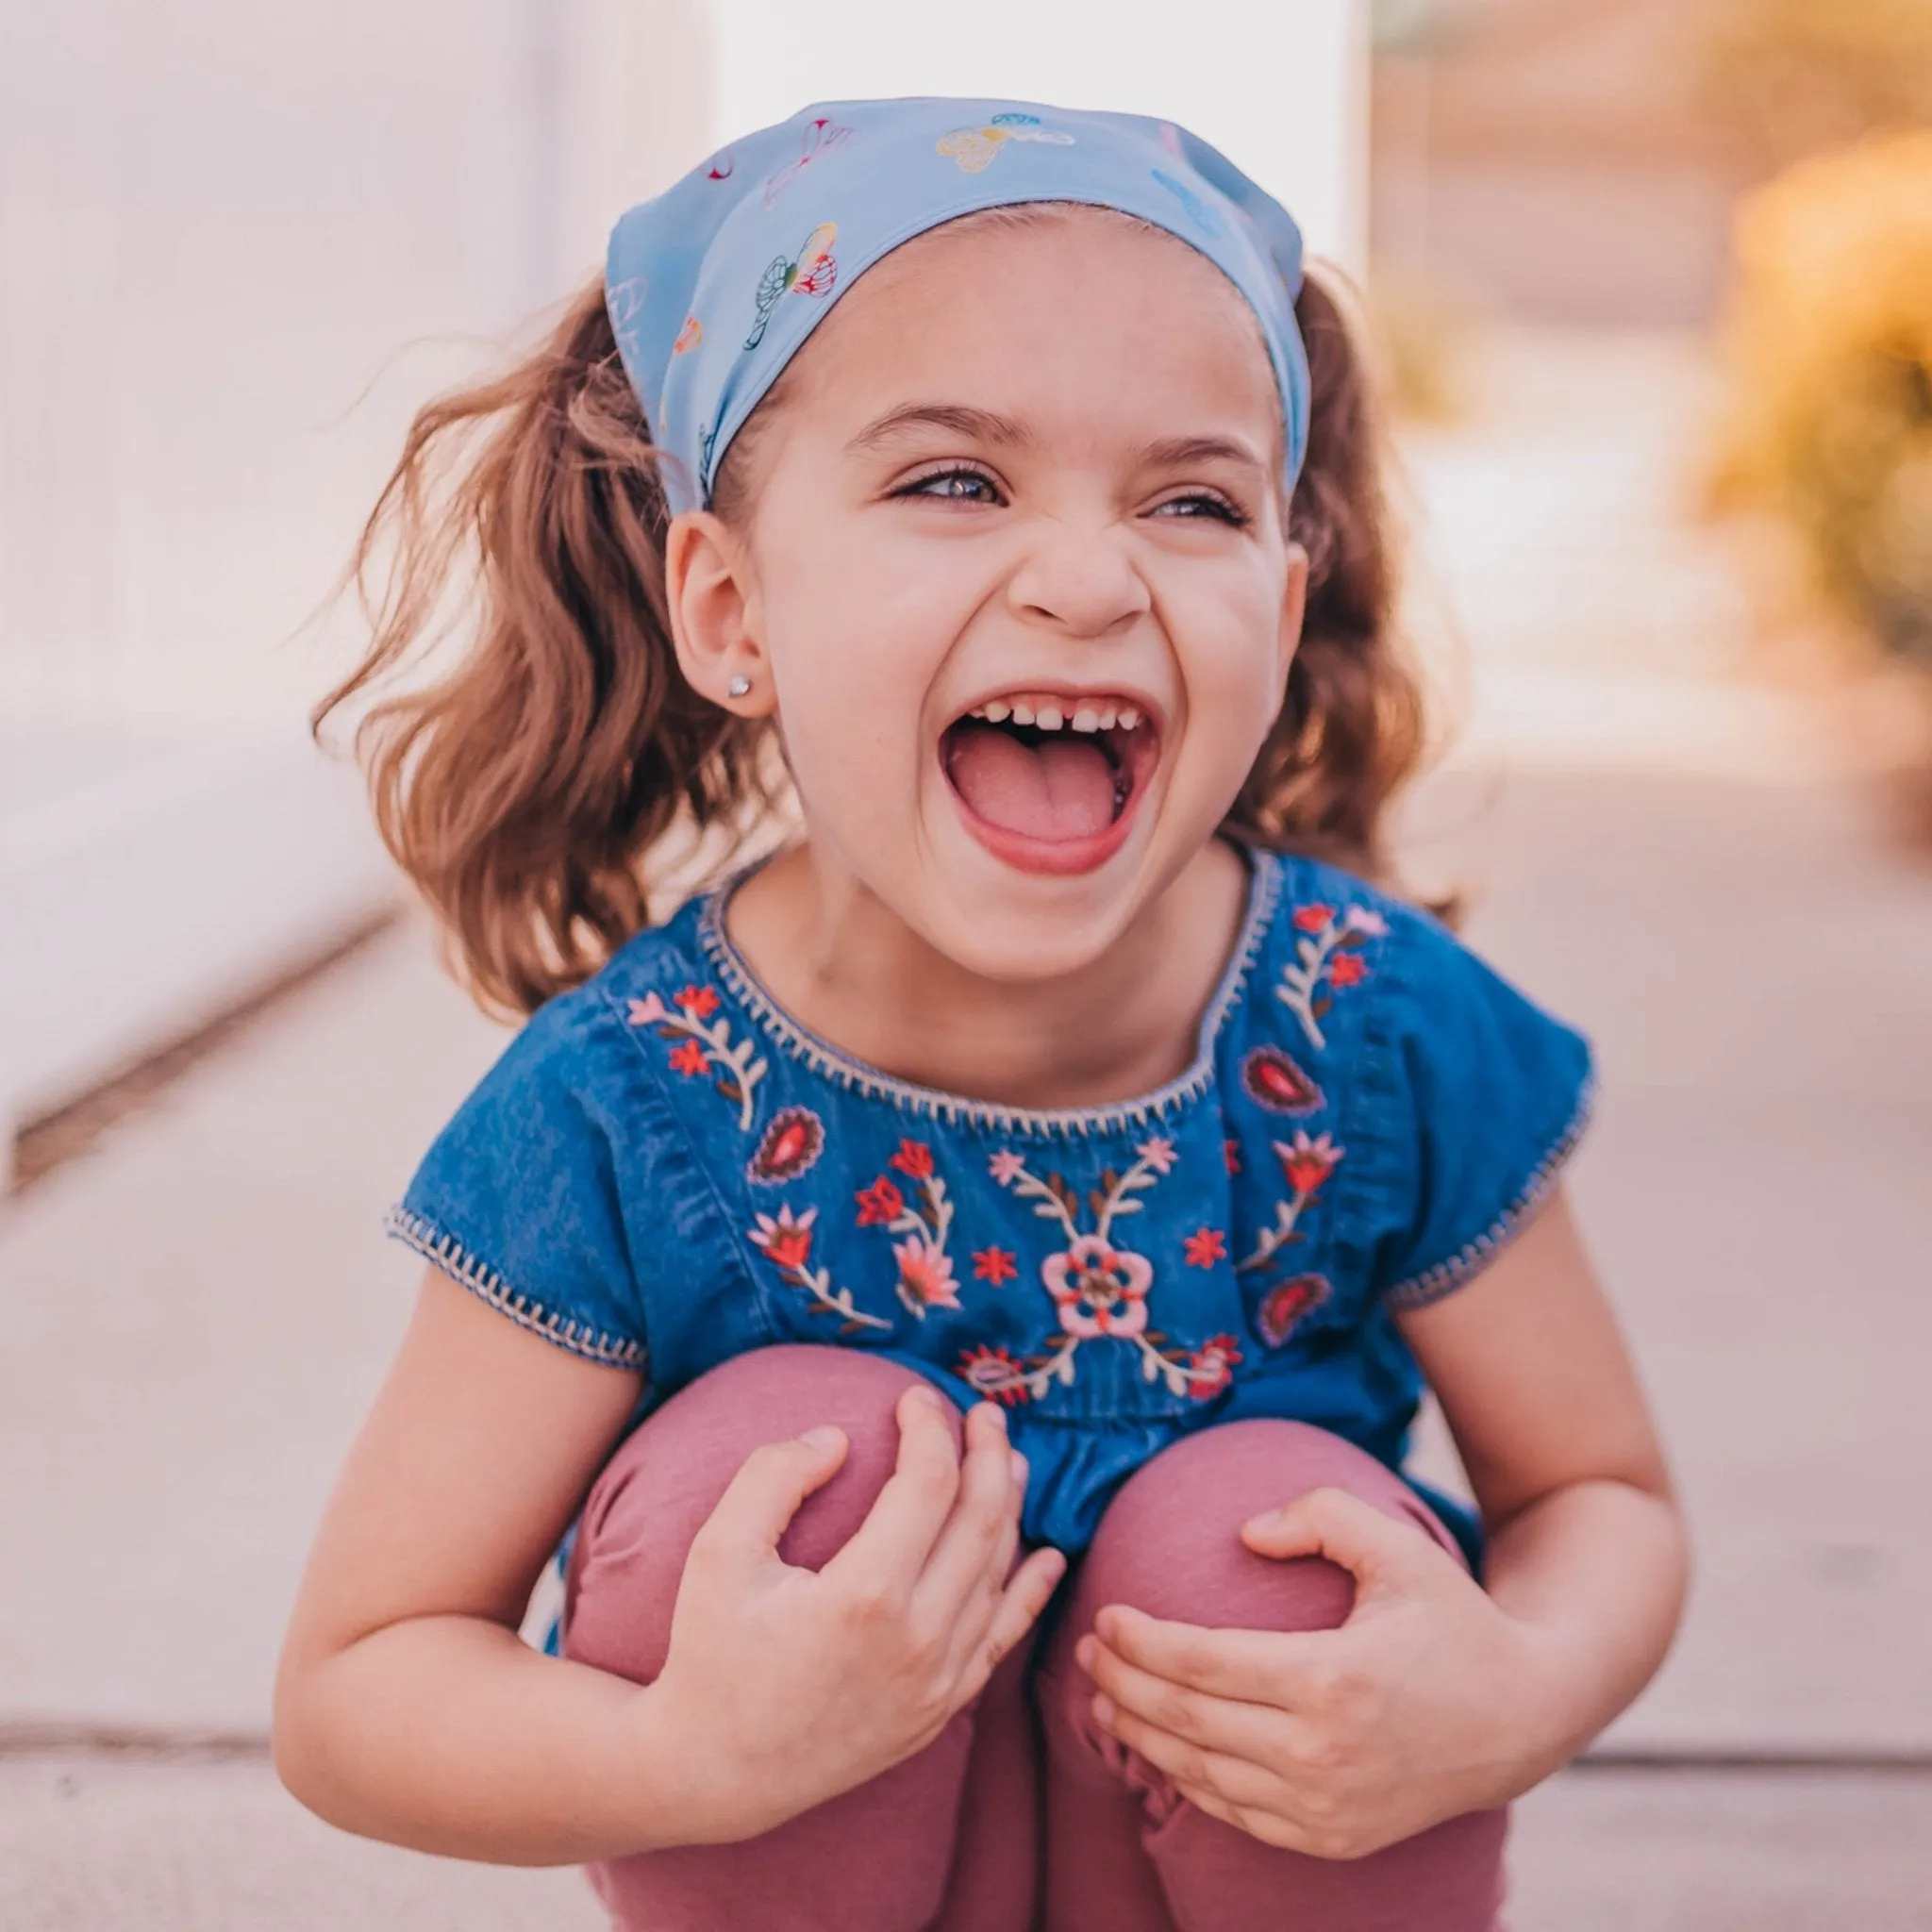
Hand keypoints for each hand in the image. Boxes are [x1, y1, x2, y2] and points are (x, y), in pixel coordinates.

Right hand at [643, 1386, 1064, 1843]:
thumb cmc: (710, 1654)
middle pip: (981, 1520)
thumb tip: (838, 1438)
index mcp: (865, 1595)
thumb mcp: (717, 1552)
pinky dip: (1029, 1592)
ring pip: (998, 1573)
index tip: (915, 1397)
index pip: (928, 1484)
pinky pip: (1001, 1638)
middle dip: (988, 1453)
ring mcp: (937, 1681)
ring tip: (1007, 1458)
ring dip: (1010, 1506)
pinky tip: (1047, 1556)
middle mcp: (917, 1640)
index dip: (930, 1428)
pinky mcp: (940, 1710)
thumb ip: (773, 1477)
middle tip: (983, 1412)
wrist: (715, 1773)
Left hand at [1076, 1487, 1573, 1858]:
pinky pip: (1237, 1814)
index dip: (1141, 1641)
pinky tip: (1159, 1747)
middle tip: (1085, 1651)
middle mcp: (1323, 1754)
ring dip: (1141, 1736)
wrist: (1521, 1718)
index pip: (1202, 1663)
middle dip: (1123, 1685)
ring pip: (1202, 1775)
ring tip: (1102, 1697)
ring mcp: (1327, 1807)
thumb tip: (1243, 1532)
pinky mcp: (1332, 1839)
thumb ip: (1319, 1514)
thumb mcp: (1396, 1546)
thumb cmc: (1452, 1620)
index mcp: (1331, 1680)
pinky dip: (1187, 1781)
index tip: (1104, 1616)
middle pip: (1188, 1722)